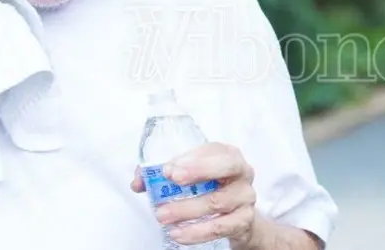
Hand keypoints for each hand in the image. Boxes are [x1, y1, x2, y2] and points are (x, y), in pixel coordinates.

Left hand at [131, 143, 257, 246]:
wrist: (236, 218)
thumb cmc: (211, 189)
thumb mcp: (191, 177)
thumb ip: (163, 176)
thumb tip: (138, 181)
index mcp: (228, 155)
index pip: (214, 149)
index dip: (192, 158)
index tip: (169, 168)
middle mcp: (242, 172)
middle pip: (227, 167)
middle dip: (199, 171)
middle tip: (171, 179)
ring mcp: (245, 197)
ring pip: (218, 202)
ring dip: (186, 209)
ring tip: (163, 216)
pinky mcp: (244, 221)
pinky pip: (221, 227)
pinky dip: (197, 232)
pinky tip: (179, 234)